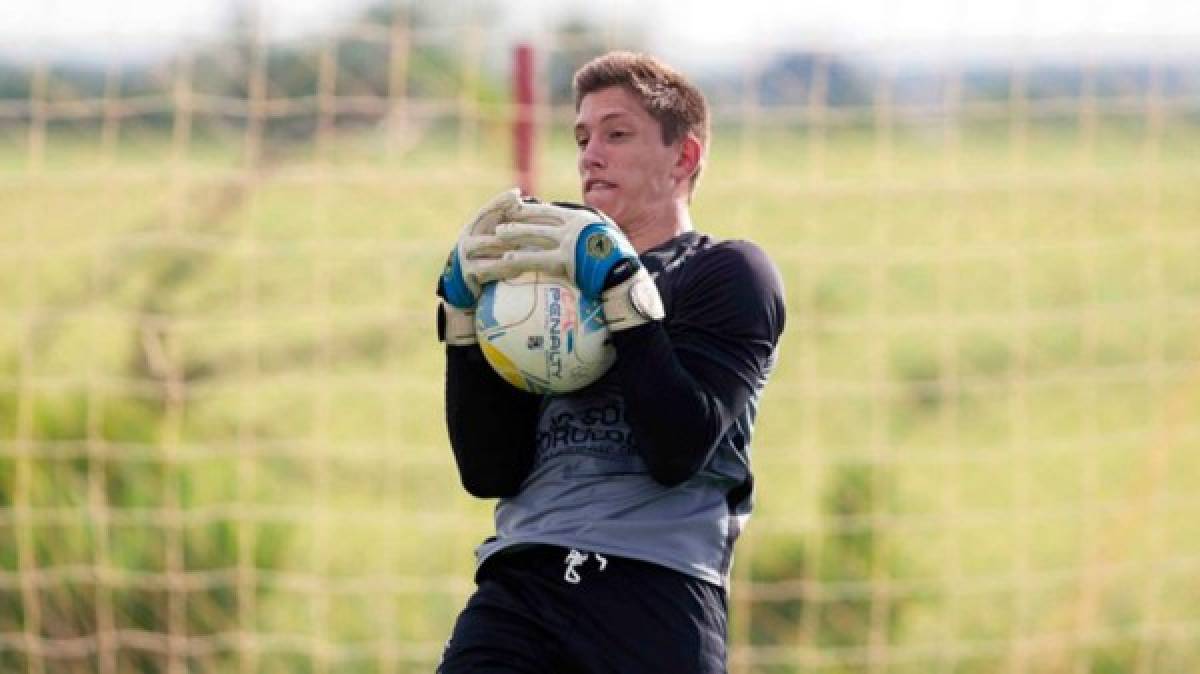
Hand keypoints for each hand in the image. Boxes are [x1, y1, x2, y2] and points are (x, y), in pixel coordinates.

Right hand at [437, 188, 529, 344]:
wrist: (466, 289)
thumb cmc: (486, 260)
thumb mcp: (492, 241)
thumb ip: (506, 226)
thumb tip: (534, 206)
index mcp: (473, 226)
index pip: (487, 209)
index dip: (501, 201)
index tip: (517, 194)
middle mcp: (467, 238)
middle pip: (492, 227)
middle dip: (514, 227)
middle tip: (535, 225)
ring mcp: (465, 256)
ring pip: (494, 247)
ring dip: (514, 247)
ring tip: (534, 247)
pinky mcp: (469, 273)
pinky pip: (491, 268)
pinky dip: (507, 269)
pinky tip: (521, 269)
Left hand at [491, 201, 664, 331]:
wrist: (626, 275)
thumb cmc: (617, 261)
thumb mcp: (605, 238)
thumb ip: (589, 232)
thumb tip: (578, 234)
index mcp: (581, 219)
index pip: (549, 211)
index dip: (531, 208)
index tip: (515, 207)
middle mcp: (573, 226)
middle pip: (538, 218)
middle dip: (516, 216)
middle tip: (498, 217)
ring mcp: (569, 242)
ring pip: (534, 235)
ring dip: (513, 234)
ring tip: (497, 235)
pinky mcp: (566, 260)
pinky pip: (537, 259)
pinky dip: (520, 259)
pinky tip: (506, 260)